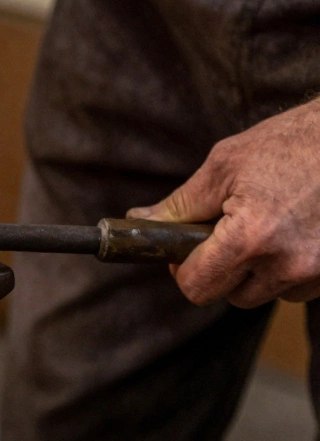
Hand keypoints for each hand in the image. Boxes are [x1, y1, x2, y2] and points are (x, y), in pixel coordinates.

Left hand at [127, 99, 319, 307]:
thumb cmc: (290, 143)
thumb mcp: (225, 165)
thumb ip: (180, 204)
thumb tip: (139, 220)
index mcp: (251, 238)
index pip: (197, 287)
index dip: (183, 269)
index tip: (185, 248)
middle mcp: (288, 264)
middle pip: (230, 296)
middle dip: (219, 270)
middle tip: (224, 231)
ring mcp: (319, 273)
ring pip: (266, 293)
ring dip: (256, 270)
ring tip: (267, 223)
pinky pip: (299, 287)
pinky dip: (288, 267)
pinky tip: (294, 230)